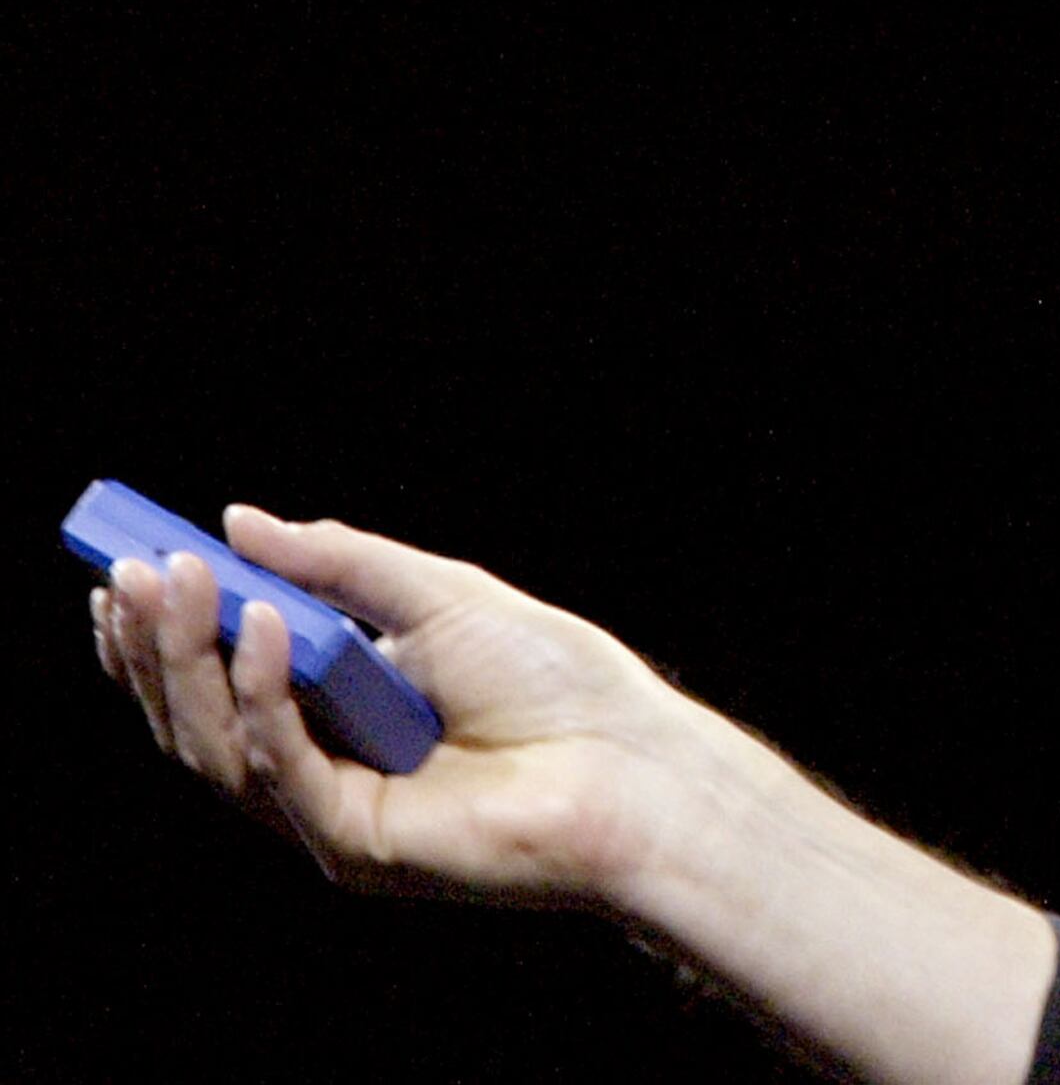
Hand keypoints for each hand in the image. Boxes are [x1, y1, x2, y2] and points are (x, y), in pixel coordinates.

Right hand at [90, 507, 696, 905]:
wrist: (634, 760)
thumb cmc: (558, 681)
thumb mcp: (442, 595)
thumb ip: (339, 563)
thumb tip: (238, 520)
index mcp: (334, 716)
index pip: (219, 681)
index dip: (161, 636)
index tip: (123, 570)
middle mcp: (319, 770)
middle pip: (200, 716)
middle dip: (159, 645)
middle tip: (131, 572)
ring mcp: (327, 813)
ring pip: (217, 746)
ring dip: (189, 661)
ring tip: (179, 582)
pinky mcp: (350, 842)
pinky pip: (282, 766)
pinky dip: (263, 695)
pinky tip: (263, 626)